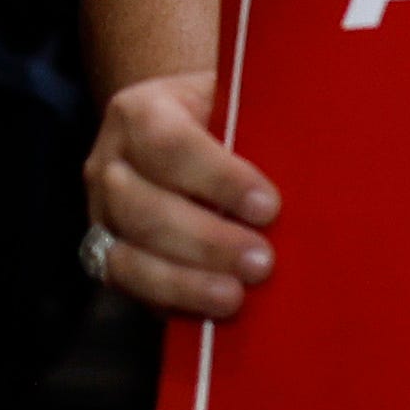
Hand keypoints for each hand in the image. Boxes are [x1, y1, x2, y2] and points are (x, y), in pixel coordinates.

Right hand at [83, 68, 280, 319]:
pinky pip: (130, 289)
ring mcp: (101, 216)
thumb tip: (307, 165)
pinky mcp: (105, 256)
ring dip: (185, 283)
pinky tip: (208, 312)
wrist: (179, 122)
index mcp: (140, 112)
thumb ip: (255, 123)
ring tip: (235, 297)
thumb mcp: (234, 97)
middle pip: (147, 210)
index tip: (268, 207)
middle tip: (262, 262)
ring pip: (128, 259)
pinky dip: (170, 302)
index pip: (171, 145)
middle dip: (207, 242)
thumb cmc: (223, 110)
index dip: (219, 180)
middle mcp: (110, 165)